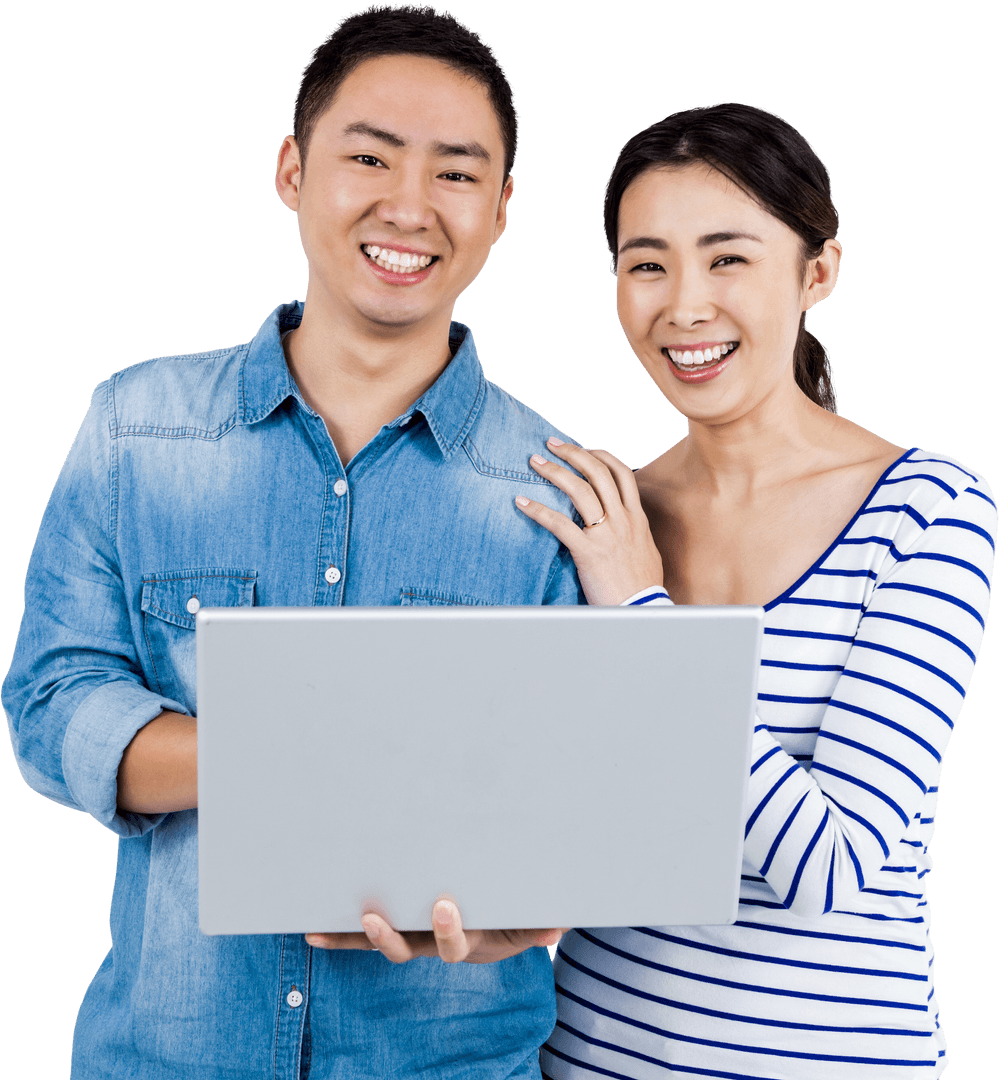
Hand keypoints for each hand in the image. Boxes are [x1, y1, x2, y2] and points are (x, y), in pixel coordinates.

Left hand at [305, 898, 566, 963]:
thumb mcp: (529, 922)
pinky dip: (339, 935)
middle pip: (406, 950)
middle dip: (388, 936)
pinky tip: (311, 931)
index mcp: (467, 941)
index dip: (447, 931)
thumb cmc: (515, 917)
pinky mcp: (399, 925)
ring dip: (356, 936)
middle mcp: (433, 944)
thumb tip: (554, 929)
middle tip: (374, 916)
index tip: (444, 906)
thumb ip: (539, 925)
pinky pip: (363, 935)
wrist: (501, 923)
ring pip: (382, 942)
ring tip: (330, 926)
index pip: (454, 944)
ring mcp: (414, 936)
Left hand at [515, 438, 662, 605]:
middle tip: (551, 443)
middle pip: (598, 472)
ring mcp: (606, 534)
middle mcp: (623, 520)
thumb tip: (621, 522)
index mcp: (636, 518)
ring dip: (555, 471)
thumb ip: (631, 531)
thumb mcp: (644, 550)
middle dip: (573, 452)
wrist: (642, 610)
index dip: (600, 455)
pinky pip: (559, 524)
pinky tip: (521, 502)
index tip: (583, 448)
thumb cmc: (642, 586)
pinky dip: (537, 510)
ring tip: (534, 461)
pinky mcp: (588, 552)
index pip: (621, 473)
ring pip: (580, 490)